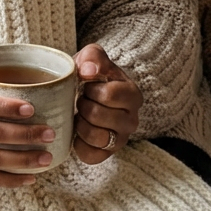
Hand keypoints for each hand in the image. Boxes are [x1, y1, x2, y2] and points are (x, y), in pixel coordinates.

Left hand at [73, 44, 141, 163]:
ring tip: (79, 114)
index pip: (108, 95)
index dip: (90, 89)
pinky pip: (89, 154)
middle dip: (82, 105)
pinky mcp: (107, 154)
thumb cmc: (91, 77)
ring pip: (94, 136)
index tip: (87, 85)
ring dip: (79, 123)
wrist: (88, 96)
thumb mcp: (92, 58)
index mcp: (132, 95)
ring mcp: (121, 139)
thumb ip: (92, 56)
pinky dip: (78, 143)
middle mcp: (132, 120)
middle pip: (97, 115)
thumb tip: (88, 70)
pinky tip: (78, 131)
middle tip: (81, 100)